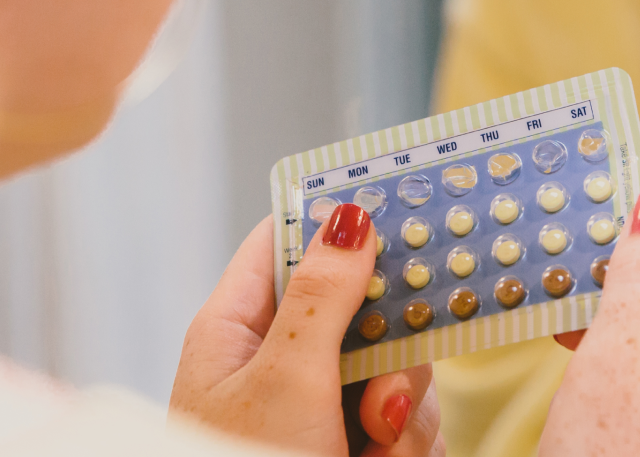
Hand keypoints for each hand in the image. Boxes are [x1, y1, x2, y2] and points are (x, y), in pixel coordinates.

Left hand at [171, 209, 442, 455]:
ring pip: (394, 369)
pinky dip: (402, 447)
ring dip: (400, 411)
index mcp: (236, 329)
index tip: (402, 206)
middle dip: (389, 348)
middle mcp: (276, 361)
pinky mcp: (349, 448)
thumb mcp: (286, 380)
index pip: (286, 240)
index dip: (339, 219)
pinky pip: (404, 423)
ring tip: (372, 446)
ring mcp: (315, 409)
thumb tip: (348, 213)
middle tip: (382, 389)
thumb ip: (322, 296)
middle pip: (360, 306)